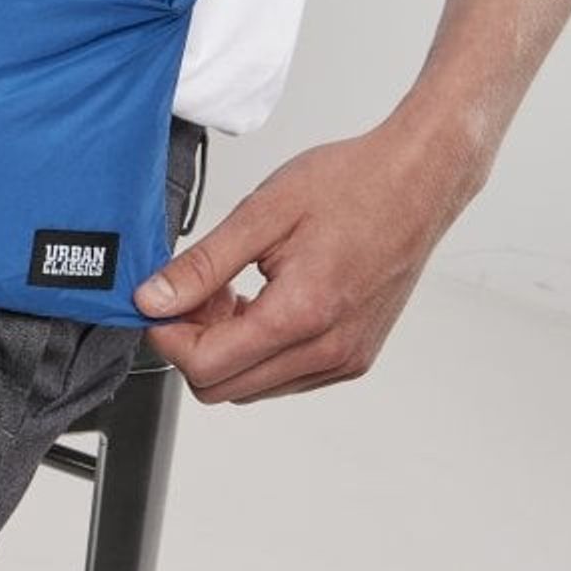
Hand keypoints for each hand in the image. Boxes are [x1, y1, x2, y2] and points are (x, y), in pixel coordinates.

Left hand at [133, 120, 477, 404]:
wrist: (416, 182)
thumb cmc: (351, 184)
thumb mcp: (262, 212)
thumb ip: (203, 263)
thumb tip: (154, 298)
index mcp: (302, 315)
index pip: (207, 367)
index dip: (169, 336)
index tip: (160, 301)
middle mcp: (329, 351)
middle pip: (225, 389)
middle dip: (196, 344)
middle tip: (197, 291)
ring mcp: (346, 360)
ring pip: (254, 388)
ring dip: (228, 349)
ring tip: (233, 288)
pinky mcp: (355, 357)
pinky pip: (287, 377)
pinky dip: (261, 349)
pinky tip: (261, 300)